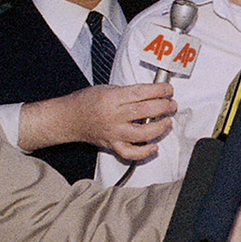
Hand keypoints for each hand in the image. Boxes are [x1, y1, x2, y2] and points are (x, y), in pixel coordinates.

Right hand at [19, 83, 175, 158]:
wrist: (69, 118)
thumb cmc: (87, 102)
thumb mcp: (107, 88)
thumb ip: (128, 92)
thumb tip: (152, 93)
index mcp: (112, 98)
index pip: (141, 93)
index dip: (159, 91)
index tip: (169, 90)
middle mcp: (113, 116)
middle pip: (145, 111)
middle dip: (164, 107)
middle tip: (171, 105)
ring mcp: (113, 133)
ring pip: (142, 133)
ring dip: (159, 128)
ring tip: (167, 122)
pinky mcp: (112, 145)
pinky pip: (131, 153)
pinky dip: (145, 152)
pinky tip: (154, 146)